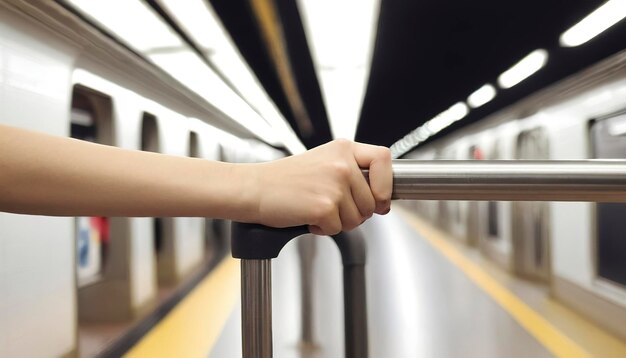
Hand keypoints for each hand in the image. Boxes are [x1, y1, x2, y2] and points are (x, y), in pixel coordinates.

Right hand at [253, 139, 391, 234]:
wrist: (253, 189)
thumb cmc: (284, 180)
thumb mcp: (323, 162)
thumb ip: (352, 174)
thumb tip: (383, 200)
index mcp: (343, 149)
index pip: (384, 159)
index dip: (385, 183)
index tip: (379, 197)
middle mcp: (342, 164)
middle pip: (371, 201)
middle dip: (354, 212)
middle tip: (328, 205)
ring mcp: (334, 185)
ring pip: (357, 219)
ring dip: (337, 222)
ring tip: (314, 208)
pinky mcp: (324, 207)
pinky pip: (338, 229)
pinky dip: (322, 229)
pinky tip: (306, 217)